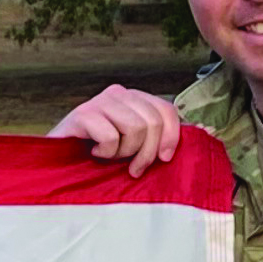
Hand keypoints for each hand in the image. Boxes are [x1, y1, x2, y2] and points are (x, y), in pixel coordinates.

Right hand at [50, 83, 183, 173]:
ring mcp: (99, 101)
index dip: (171, 137)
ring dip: (123, 152)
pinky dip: (105, 152)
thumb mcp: (135, 145)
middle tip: (132, 168)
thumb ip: (160, 137)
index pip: (166, 110)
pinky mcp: (82, 114)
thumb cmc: (99, 158)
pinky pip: (111, 136)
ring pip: (135, 128)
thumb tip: (205, 133)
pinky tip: (93, 152)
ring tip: (109, 156)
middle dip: (146, 152)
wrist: (57, 166)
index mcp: (134, 98)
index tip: (163, 159)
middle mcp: (118, 93)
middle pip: (153, 122)